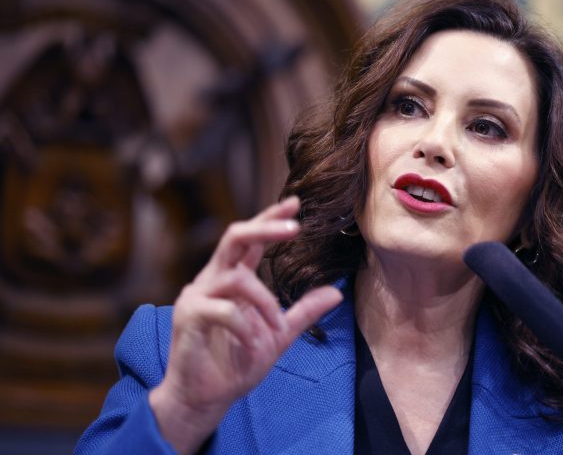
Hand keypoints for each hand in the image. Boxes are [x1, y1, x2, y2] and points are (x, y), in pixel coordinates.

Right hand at [148, 196, 342, 453]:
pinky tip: (253, 344)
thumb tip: (336, 291)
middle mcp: (212, 280)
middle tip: (295, 226)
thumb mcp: (278, 335)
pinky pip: (223, 310)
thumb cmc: (236, 363)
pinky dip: (245, 327)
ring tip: (275, 327)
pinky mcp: (187, 317)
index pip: (250, 239)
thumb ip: (303, 311)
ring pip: (237, 278)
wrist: (205, 399)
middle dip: (264, 227)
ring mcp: (197, 295)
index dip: (270, 219)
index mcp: (232, 278)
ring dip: (265, 303)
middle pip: (234, 236)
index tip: (295, 203)